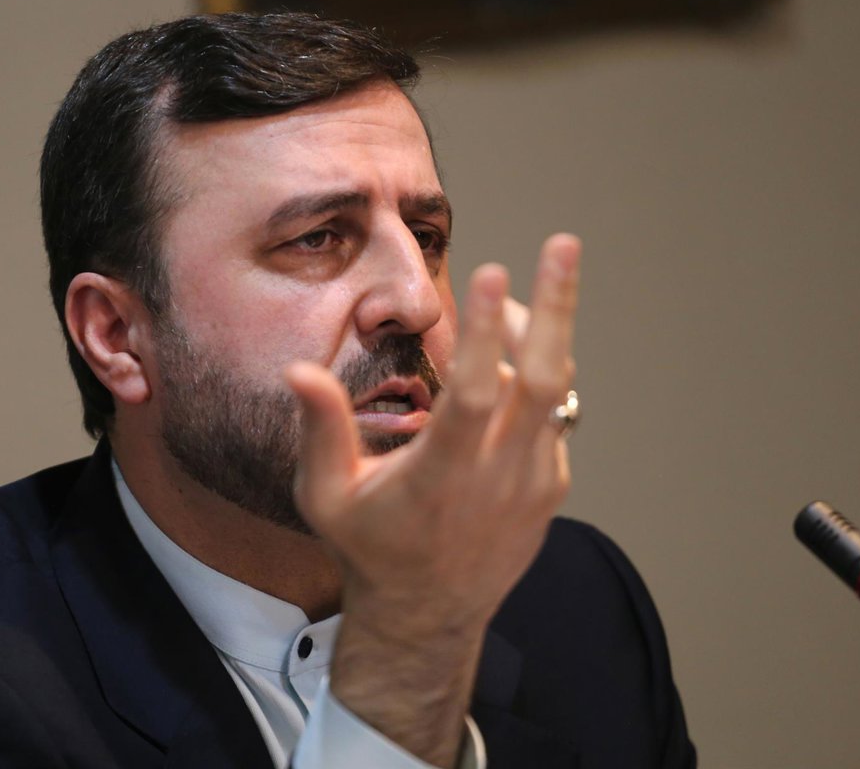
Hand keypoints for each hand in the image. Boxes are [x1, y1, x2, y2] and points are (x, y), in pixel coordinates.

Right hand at [285, 233, 580, 766]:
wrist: (428, 614)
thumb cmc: (369, 547)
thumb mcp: (327, 496)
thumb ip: (320, 429)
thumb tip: (299, 369)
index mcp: (443, 475)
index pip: (477, 395)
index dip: (484, 332)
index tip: (491, 271)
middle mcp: (500, 475)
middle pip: (544, 380)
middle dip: (556, 307)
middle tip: (561, 245)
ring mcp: (534, 481)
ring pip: (554, 391)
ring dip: (541, 335)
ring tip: (514, 296)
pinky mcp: (550, 485)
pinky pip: (552, 415)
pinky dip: (535, 378)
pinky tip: (507, 359)